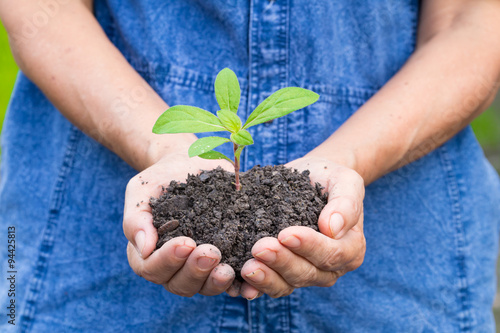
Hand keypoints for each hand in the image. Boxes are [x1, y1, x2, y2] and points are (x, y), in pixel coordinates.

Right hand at [123, 152, 237, 295]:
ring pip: (204, 287)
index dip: (168, 260)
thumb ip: (137, 218)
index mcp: (148, 253)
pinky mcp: (224, 261)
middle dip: (195, 270)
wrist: (191, 165)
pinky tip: (248, 281)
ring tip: (228, 268)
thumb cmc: (162, 179)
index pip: (152, 268)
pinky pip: (230, 281)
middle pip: (179, 284)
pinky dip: (238, 285)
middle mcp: (173, 266)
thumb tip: (144, 248)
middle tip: (211, 251)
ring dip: (215, 282)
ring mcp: (199, 267)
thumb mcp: (142, 190)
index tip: (185, 242)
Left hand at [238, 156, 365, 298]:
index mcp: (350, 249)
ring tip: (247, 267)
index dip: (309, 247)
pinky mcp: (283, 274)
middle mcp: (330, 268)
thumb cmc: (331, 179)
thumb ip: (346, 203)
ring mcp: (306, 274)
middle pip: (307, 273)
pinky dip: (256, 287)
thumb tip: (333, 228)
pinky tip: (241, 285)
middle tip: (260, 247)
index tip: (286, 234)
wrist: (312, 177)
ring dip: (267, 278)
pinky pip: (271, 285)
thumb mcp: (345, 181)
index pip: (331, 254)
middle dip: (282, 261)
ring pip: (287, 285)